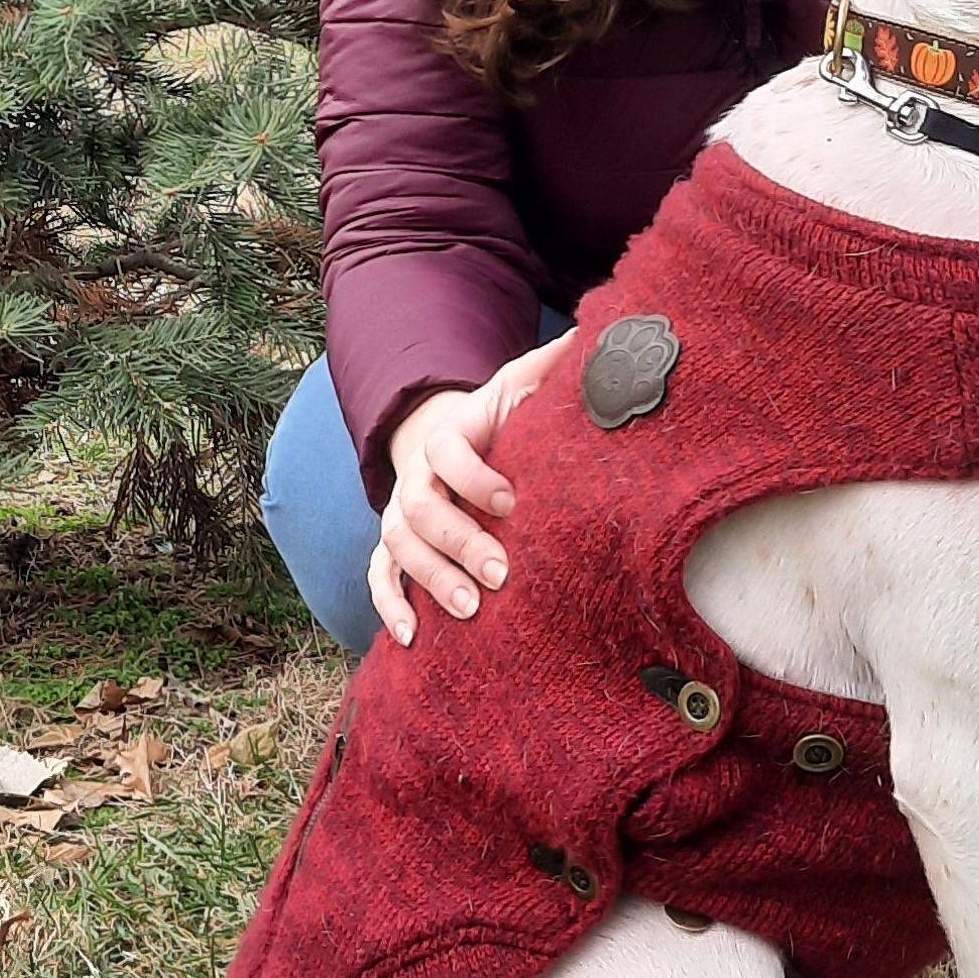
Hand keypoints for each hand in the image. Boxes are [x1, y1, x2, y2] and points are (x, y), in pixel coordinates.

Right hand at [369, 332, 576, 646]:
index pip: (444, 449)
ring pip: (398, 546)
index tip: (511, 500)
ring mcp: (400, 514)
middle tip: (502, 572)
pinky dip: (390, 605)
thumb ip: (554, 367)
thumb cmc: (502, 420)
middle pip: (419, 508)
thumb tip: (599, 341)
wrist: (457, 442)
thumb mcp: (525, 386)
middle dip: (458, 541)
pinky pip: (379, 576)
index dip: (471, 474)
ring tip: (472, 611)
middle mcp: (416, 475)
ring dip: (431, 579)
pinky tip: (412, 636)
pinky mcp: (395, 547)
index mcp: (449, 434)